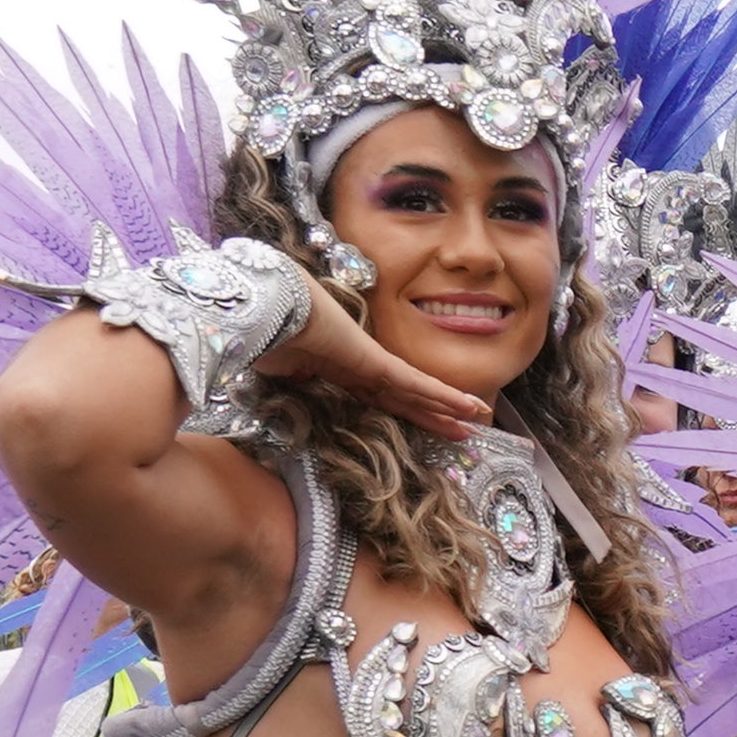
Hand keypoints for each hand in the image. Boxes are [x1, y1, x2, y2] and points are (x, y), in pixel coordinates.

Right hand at [260, 257, 490, 442]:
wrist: (258, 308)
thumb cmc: (260, 334)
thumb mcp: (277, 371)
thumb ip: (290, 383)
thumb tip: (284, 395)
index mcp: (336, 368)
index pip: (378, 396)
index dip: (403, 410)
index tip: (420, 423)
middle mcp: (357, 364)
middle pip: (403, 395)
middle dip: (433, 413)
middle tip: (464, 428)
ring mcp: (367, 360)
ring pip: (415, 389)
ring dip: (448, 406)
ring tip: (478, 419)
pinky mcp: (373, 359)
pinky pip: (412, 382)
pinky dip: (441, 395)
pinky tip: (467, 407)